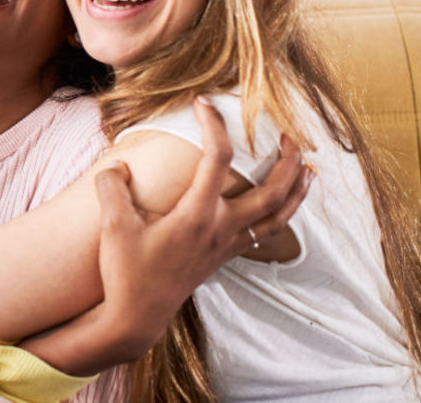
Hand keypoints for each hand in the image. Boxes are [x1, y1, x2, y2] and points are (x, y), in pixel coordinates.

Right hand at [92, 97, 308, 357]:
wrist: (137, 317)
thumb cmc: (126, 272)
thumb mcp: (113, 226)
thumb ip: (112, 187)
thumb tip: (120, 165)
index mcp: (196, 215)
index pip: (216, 158)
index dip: (213, 124)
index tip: (203, 103)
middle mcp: (220, 228)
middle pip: (271, 191)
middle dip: (285, 160)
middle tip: (287, 133)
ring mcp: (226, 245)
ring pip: (278, 215)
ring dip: (296, 189)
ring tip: (309, 167)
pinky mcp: (224, 257)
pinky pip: (267, 232)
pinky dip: (282, 214)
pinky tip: (283, 204)